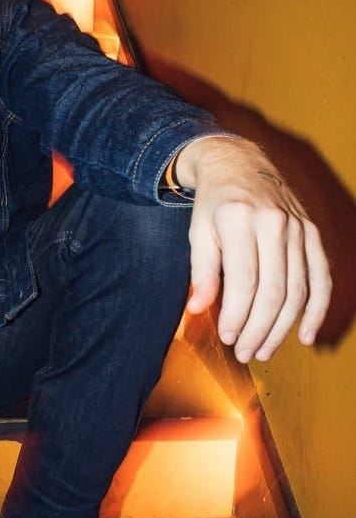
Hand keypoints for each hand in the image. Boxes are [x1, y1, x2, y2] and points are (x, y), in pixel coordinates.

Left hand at [176, 136, 330, 363]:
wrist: (240, 165)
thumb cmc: (214, 204)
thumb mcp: (197, 232)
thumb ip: (201, 271)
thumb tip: (197, 309)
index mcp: (240, 220)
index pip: (244, 280)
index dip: (236, 314)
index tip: (226, 337)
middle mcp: (274, 223)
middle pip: (273, 290)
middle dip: (258, 328)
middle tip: (244, 353)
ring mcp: (299, 228)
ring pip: (297, 290)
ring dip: (282, 327)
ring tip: (263, 350)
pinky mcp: (312, 234)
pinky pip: (321, 278)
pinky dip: (316, 310)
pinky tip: (304, 335)